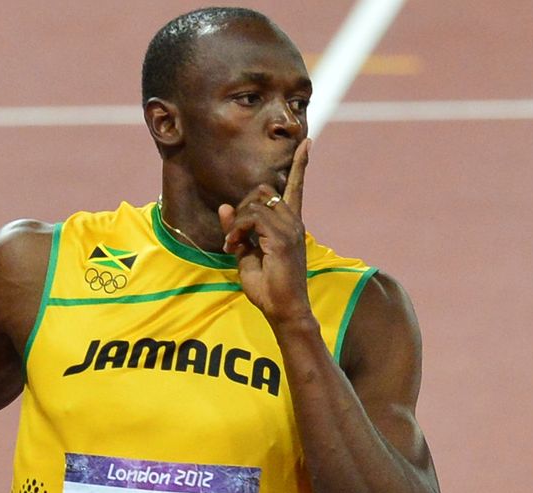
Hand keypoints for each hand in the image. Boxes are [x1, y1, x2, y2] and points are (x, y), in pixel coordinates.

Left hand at [218, 139, 313, 326]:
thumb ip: (238, 231)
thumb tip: (225, 207)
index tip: (307, 143)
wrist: (284, 310)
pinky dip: (238, 230)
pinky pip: (253, 218)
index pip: (296, 187)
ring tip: (233, 245)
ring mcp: (290, 229)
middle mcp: (294, 222)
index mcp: (290, 224)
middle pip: (263, 191)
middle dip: (242, 206)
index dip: (301, 165)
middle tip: (234, 235)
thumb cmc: (268, 287)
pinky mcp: (282, 238)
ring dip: (237, 222)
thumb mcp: (246, 255)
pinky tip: (234, 247)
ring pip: (256, 202)